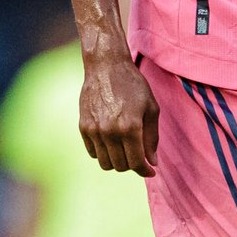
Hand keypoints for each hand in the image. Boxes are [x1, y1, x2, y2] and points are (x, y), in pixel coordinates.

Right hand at [79, 54, 160, 176]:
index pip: (136, 163)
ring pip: (105, 163)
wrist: (106, 66)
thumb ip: (152, 138)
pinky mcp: (83, 127)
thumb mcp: (151, 108)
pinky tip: (112, 142)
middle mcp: (110, 131)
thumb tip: (152, 162)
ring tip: (125, 149)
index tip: (150, 171)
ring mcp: (94, 130)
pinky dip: (104, 153)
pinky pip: (93, 153)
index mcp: (130, 127)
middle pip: (121, 166)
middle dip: (132, 165)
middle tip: (139, 155)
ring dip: (117, 161)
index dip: (145, 170)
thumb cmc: (133, 85)